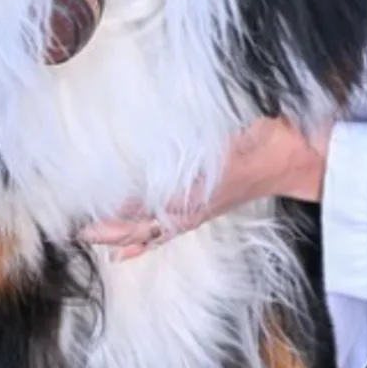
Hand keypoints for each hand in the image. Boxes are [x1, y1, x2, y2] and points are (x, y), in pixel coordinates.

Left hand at [79, 116, 330, 260]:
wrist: (294, 157)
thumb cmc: (265, 136)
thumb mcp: (231, 126)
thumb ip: (200, 128)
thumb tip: (172, 115)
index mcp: (192, 189)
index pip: (142, 203)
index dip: (112, 206)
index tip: (82, 204)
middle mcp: (189, 207)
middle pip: (137, 224)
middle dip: (105, 227)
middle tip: (72, 227)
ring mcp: (195, 213)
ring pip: (147, 233)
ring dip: (117, 236)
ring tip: (87, 238)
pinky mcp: (202, 212)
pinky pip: (165, 234)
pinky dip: (143, 243)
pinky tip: (127, 253)